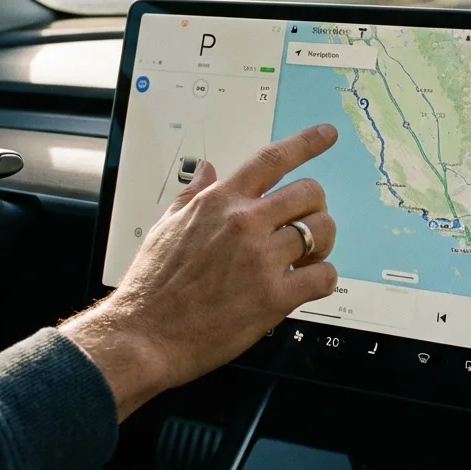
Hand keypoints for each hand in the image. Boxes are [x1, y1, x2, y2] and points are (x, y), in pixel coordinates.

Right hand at [61, 124, 339, 419]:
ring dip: (322, 244)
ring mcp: (261, 259)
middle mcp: (244, 223)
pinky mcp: (274, 296)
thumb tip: (207, 170)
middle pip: (309, 193)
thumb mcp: (166, 227)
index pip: (271, 159)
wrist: (143, 335)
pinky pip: (324, 276)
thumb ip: (194, 195)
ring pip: (322, 231)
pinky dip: (324, 279)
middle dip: (315, 208)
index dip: (306, 143)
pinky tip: (308, 285)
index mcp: (219, 202)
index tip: (327, 134)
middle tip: (306, 226)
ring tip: (307, 258)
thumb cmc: (152, 286)